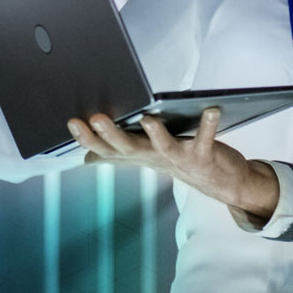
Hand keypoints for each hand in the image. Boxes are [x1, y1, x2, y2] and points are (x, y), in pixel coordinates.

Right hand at [68, 108, 280, 219]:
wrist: (221, 183)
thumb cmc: (180, 161)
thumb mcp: (146, 157)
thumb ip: (117, 154)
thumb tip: (87, 157)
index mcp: (139, 154)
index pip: (107, 148)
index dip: (88, 138)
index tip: (71, 122)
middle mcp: (155, 157)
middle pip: (129, 148)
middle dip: (111, 135)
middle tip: (96, 118)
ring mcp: (180, 158)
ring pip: (164, 147)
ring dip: (156, 134)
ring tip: (147, 118)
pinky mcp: (204, 154)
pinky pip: (206, 138)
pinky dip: (209, 124)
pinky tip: (212, 109)